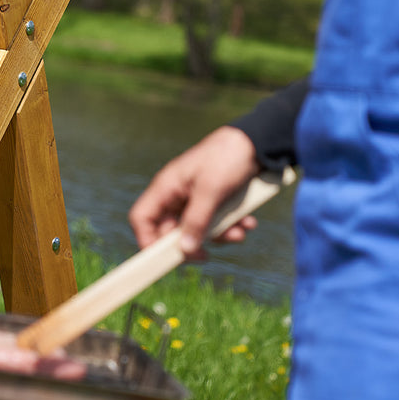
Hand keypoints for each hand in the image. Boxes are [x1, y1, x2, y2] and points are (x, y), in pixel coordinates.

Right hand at [128, 126, 259, 256]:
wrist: (256, 142)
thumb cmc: (226, 158)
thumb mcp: (210, 190)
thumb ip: (196, 220)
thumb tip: (184, 250)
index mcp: (166, 188)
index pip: (142, 218)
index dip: (147, 240)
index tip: (164, 258)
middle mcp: (176, 195)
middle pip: (171, 231)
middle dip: (192, 243)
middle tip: (207, 255)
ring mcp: (194, 199)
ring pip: (197, 230)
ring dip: (219, 236)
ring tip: (240, 232)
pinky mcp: (213, 202)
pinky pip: (215, 224)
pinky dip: (231, 227)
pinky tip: (248, 222)